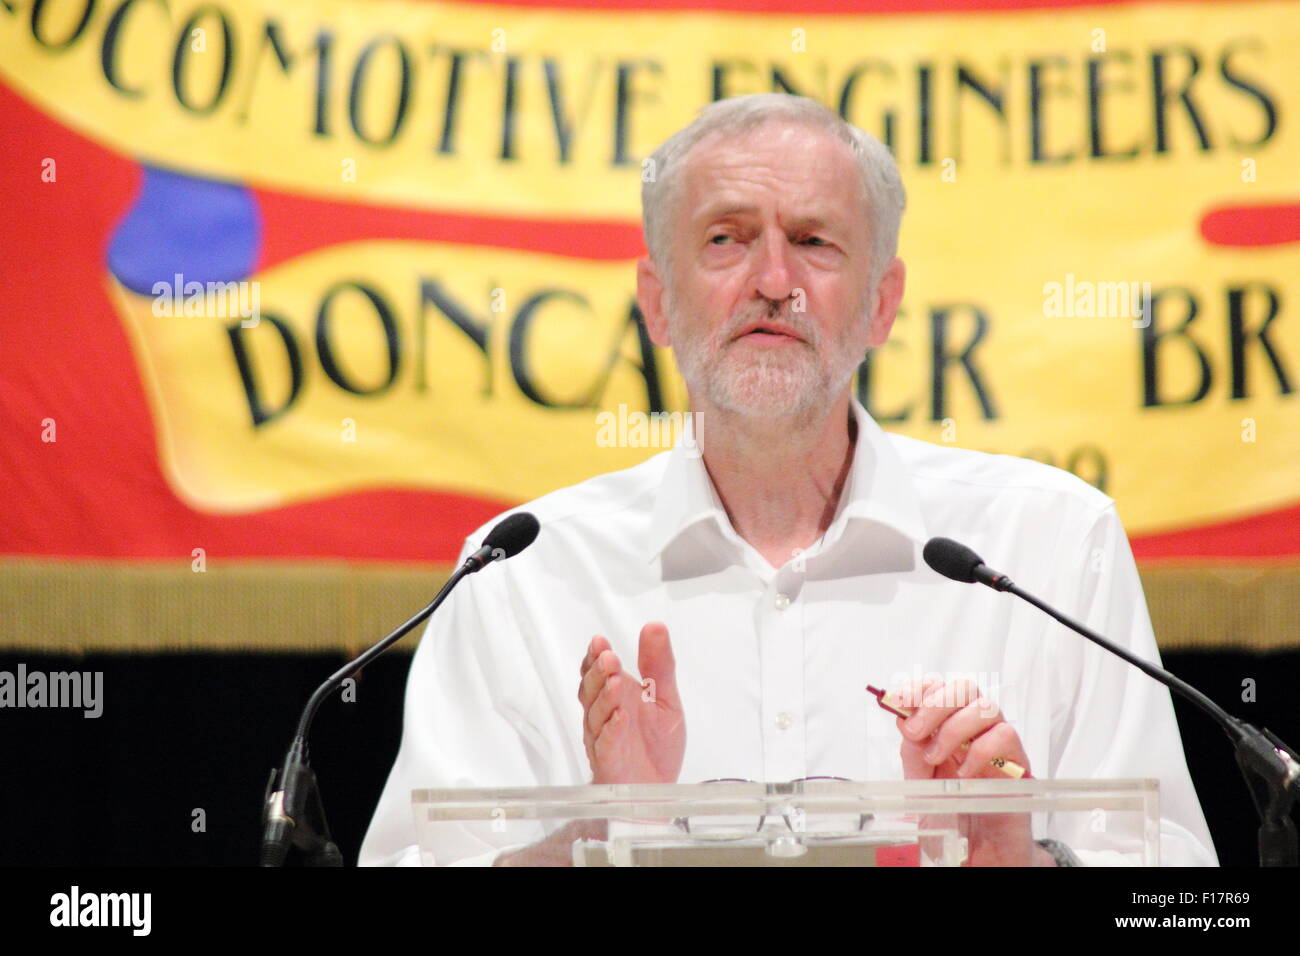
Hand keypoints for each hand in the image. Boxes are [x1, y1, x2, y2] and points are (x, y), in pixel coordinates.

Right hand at [578, 622, 684, 784]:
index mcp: (616, 696)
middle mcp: (604, 714)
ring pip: (595, 715)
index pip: (598, 671)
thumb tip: (655, 626)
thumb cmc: (655, 745)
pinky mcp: (609, 762)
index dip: (595, 656)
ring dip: (605, 697)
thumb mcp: (665, 698)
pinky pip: (606, 745)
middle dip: (599, 673)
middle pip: (591, 690)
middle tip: (609, 658)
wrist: (658, 790)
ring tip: (616, 682)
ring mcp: (603, 738)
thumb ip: (658, 665)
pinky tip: (620, 718)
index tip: (599, 641)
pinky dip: (612, 731)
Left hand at [891, 679, 1053, 866]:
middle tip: (916, 732)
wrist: (980, 857)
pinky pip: (1007, 736)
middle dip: (935, 703)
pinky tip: (965, 774)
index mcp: (948, 730)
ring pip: (986, 706)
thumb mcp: (920, 787)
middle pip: (964, 688)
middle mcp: (975, 733)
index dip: (919, 687)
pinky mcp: (1018, 767)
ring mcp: (999, 748)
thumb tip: (903, 720)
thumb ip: (912, 755)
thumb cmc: (952, 819)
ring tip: (937, 758)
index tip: (899, 700)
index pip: (939, 688)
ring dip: (954, 728)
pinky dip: (980, 750)